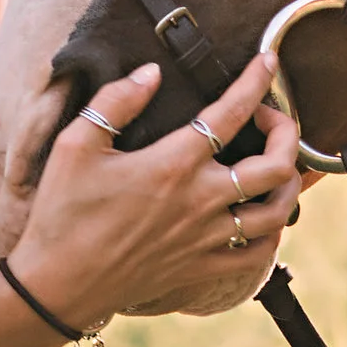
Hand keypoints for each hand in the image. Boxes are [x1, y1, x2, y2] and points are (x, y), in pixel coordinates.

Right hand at [5, 55, 304, 325]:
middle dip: (287, 131)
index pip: (231, 112)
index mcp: (173, 164)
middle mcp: (200, 200)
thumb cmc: (63, 213)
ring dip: (289, 181)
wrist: (58, 285)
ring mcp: (206, 238)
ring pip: (278, 210)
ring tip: (277, 162)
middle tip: (270, 116)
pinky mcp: (201, 267)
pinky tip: (262, 214)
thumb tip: (151, 72)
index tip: (267, 61)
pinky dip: (272, 231)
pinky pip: (258, 253)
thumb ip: (116, 101)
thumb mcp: (75, 145)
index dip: (256, 81)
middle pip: (276, 164)